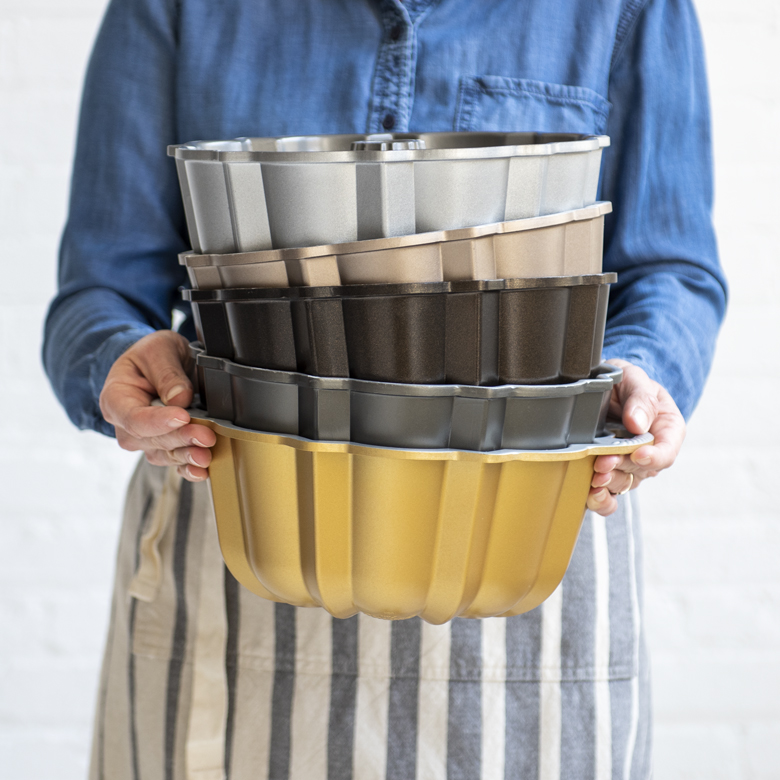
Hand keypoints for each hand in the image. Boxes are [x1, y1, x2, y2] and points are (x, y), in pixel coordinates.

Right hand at [99, 331, 215, 481]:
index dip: (158, 421)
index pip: (134, 418)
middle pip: (151, 439)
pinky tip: (202, 471)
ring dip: (186, 456)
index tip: (182, 416)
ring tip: (206, 455)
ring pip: (164, 454)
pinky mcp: (164, 446)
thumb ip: (167, 372)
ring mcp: (145, 439)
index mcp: (116, 399)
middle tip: (205, 436)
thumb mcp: (158, 349)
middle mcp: (126, 425)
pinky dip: (188, 468)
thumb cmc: (151, 356)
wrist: (158, 363)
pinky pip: (174, 463)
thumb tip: (180, 398)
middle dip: (180, 438)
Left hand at [587, 359, 685, 515]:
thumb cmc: (625, 382)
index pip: (667, 450)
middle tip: (603, 462)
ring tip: (595, 476)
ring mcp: (630, 465)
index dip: (654, 457)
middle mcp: (651, 451)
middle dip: (622, 467)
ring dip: (610, 483)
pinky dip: (602, 500)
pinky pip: (611, 495)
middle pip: (642, 469)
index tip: (638, 454)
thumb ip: (640, 398)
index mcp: (667, 429)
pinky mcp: (611, 473)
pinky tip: (592, 495)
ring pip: (625, 483)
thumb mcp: (634, 379)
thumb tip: (637, 423)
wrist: (605, 387)